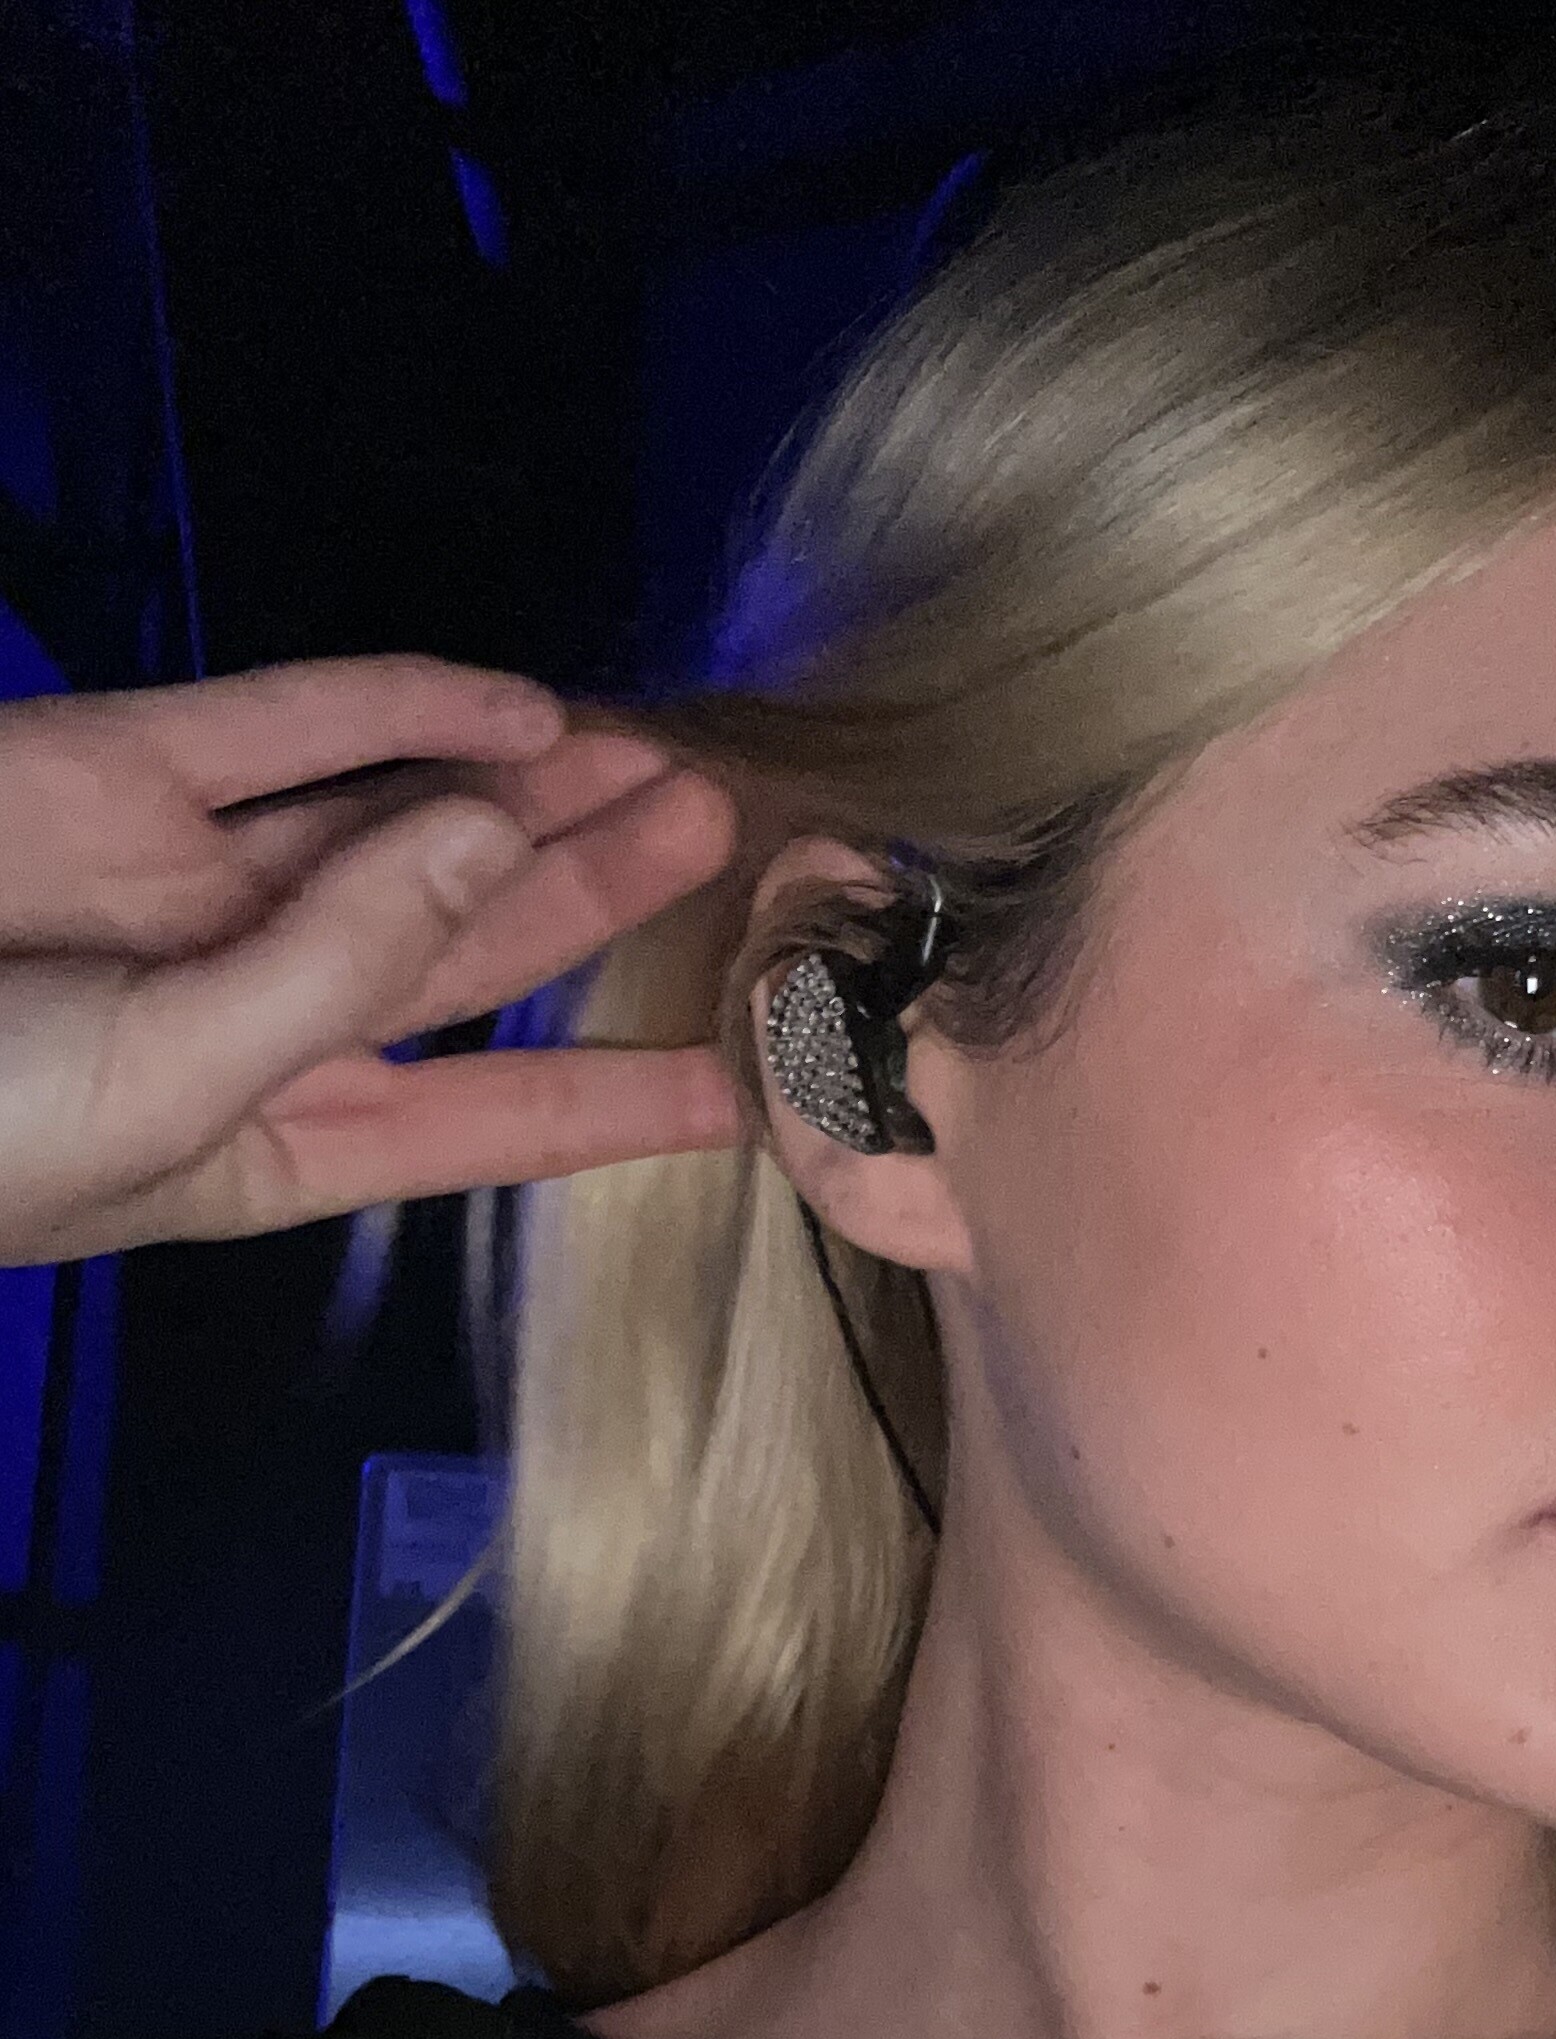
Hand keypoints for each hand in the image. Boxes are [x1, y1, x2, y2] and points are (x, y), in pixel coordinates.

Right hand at [0, 653, 749, 1265]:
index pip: (497, 1119)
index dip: (627, 1100)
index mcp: (278, 1138)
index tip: (754, 1082)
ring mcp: (193, 878)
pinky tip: (520, 709)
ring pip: (398, 821)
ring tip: (660, 759)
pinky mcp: (123, 764)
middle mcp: (260, 1006)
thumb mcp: (167, 1089)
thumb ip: (335, 968)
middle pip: (472, 948)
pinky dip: (400, 705)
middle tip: (724, 832)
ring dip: (531, 792)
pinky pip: (286, 724)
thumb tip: (492, 841)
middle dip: (597, 892)